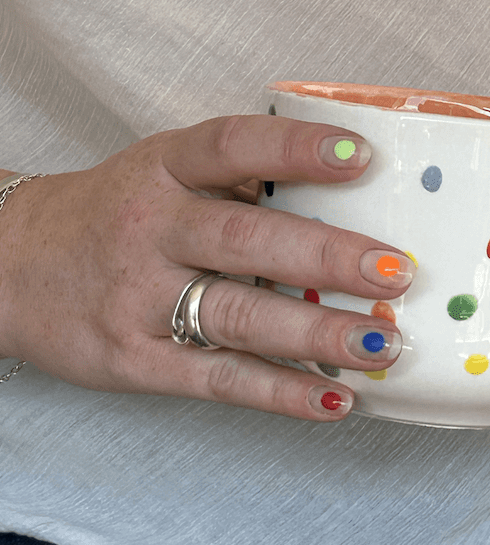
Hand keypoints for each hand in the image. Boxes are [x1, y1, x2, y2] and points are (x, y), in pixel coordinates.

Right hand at [0, 115, 412, 418]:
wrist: (10, 264)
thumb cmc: (113, 213)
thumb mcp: (162, 173)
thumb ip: (237, 181)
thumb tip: (349, 195)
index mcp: (163, 168)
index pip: (233, 146)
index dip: (297, 148)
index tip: (361, 156)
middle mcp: (151, 228)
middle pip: (246, 240)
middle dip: (328, 256)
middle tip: (396, 271)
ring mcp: (139, 298)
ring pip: (239, 316)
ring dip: (317, 333)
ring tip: (382, 344)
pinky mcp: (135, 360)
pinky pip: (219, 378)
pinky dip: (281, 392)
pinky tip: (335, 398)